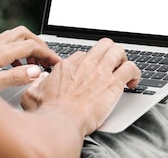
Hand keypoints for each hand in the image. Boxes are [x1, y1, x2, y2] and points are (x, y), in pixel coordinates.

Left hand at [0, 26, 60, 91]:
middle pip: (24, 33)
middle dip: (40, 44)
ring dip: (28, 47)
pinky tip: (17, 67)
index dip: (47, 53)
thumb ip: (15, 77)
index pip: (31, 46)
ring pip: (15, 36)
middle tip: (47, 58)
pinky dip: (18, 52)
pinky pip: (6, 45)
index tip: (56, 63)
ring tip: (35, 64)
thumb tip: (37, 72)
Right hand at [21, 38, 140, 135]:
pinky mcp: (114, 82)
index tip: (94, 72)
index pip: (85, 54)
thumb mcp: (31, 95)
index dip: (91, 63)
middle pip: (104, 45)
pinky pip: (131, 68)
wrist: (61, 122)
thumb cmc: (48, 113)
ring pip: (119, 51)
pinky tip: (133, 82)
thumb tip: (39, 81)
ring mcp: (101, 71)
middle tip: (113, 65)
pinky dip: (136, 73)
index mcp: (68, 65)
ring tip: (125, 70)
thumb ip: (36, 84)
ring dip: (124, 59)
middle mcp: (86, 64)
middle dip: (110, 52)